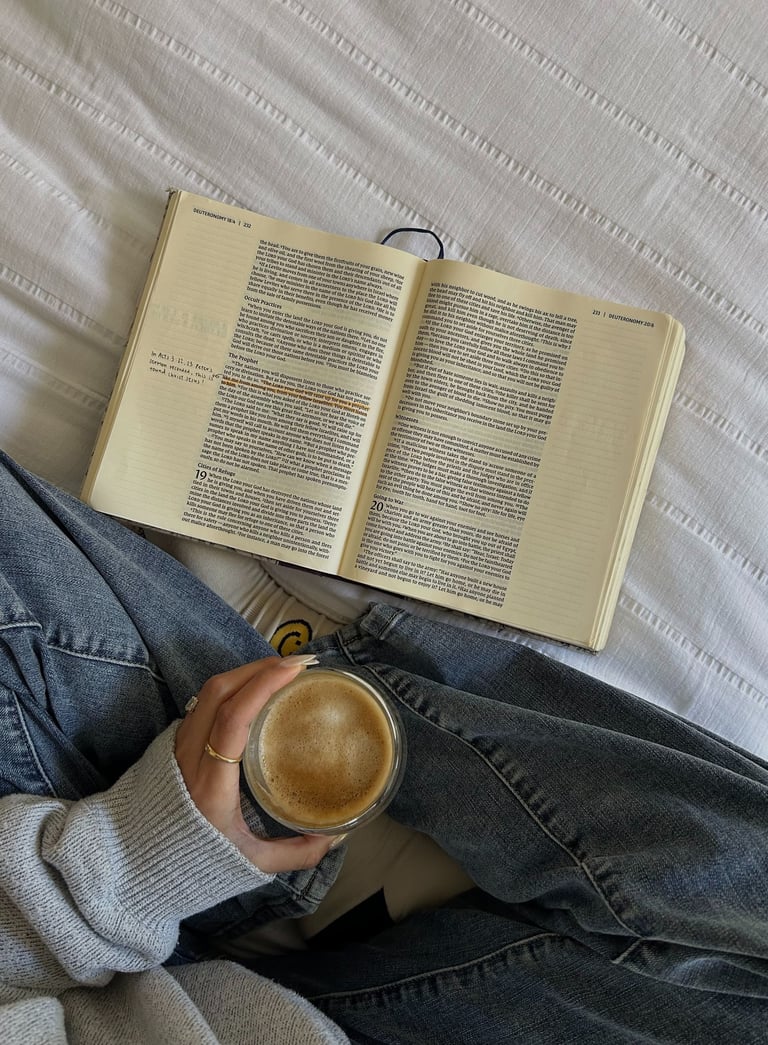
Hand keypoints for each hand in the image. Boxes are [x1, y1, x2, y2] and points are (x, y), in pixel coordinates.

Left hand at [175, 656, 334, 872]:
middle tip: (299, 664)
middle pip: (218, 692)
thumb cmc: (192, 862)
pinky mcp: (175, 742)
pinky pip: (203, 702)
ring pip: (208, 691)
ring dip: (246, 672)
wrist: (132, 864)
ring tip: (281, 670)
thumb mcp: (249, 863)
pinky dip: (233, 686)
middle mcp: (189, 756)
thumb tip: (334, 837)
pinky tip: (255, 689)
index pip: (232, 718)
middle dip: (260, 667)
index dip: (263, 686)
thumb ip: (295, 853)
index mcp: (210, 783)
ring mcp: (178, 745)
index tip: (294, 669)